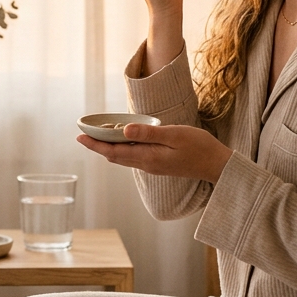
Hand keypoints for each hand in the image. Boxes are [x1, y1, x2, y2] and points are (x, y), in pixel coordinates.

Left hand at [77, 123, 231, 184]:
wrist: (216, 165)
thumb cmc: (199, 147)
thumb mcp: (174, 135)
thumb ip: (148, 133)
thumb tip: (124, 130)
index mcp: (148, 157)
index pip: (114, 151)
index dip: (95, 144)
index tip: (79, 136)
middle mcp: (147, 164)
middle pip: (115, 156)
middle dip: (97, 146)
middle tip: (82, 135)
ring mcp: (152, 166)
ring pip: (123, 157)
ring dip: (108, 148)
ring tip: (96, 137)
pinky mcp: (158, 164)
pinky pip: (133, 157)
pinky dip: (122, 149)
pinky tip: (121, 141)